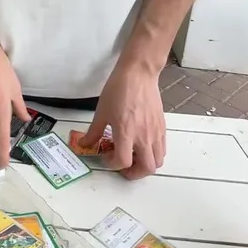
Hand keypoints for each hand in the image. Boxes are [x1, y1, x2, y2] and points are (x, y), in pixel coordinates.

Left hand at [81, 61, 165, 179]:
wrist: (139, 74)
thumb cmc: (118, 90)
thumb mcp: (101, 112)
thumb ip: (94, 132)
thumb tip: (85, 144)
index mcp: (127, 133)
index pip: (123, 162)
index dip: (112, 165)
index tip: (106, 157)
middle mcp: (144, 136)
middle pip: (146, 168)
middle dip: (133, 173)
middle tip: (123, 166)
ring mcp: (156, 132)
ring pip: (158, 161)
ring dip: (145, 164)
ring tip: (133, 156)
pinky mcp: (162, 127)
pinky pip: (162, 149)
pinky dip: (153, 154)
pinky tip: (142, 144)